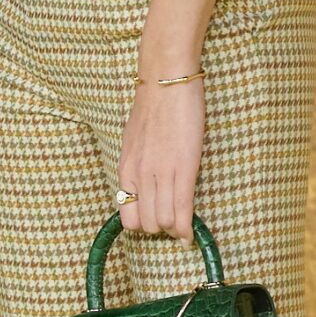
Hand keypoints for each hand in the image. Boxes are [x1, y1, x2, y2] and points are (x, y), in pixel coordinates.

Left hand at [116, 73, 205, 239]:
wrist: (165, 81)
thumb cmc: (153, 106)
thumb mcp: (134, 140)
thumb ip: (137, 164)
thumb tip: (144, 182)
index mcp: (126, 169)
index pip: (127, 217)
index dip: (143, 225)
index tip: (156, 221)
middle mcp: (139, 176)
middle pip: (146, 224)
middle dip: (160, 230)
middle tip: (173, 222)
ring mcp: (160, 173)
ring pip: (163, 222)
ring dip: (174, 230)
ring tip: (183, 226)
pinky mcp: (183, 168)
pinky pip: (182, 209)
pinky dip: (186, 228)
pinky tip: (189, 235)